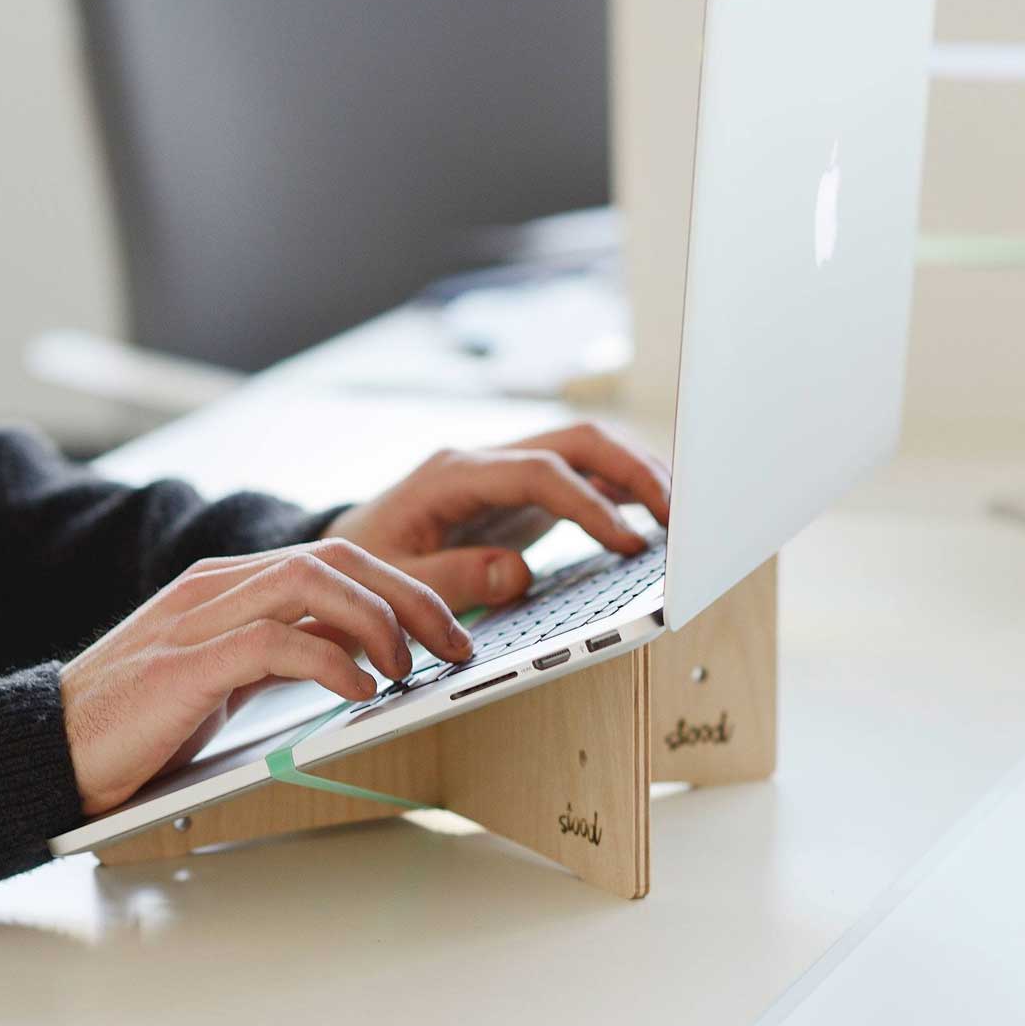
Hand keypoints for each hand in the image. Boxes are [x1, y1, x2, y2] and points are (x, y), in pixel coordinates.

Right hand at [59, 540, 471, 815]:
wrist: (43, 750)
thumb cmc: (135, 723)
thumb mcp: (224, 677)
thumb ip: (281, 654)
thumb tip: (357, 657)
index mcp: (228, 583)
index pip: (337, 558)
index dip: (406, 587)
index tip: (452, 630)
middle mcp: (216, 586)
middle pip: (339, 557)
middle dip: (413, 596)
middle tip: (457, 645)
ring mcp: (197, 619)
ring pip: (312, 580)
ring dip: (379, 621)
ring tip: (410, 667)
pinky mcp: (183, 665)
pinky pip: (275, 642)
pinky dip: (330, 660)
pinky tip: (359, 689)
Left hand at [326, 422, 671, 611]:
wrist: (342, 553)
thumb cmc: (362, 567)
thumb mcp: (393, 582)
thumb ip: (451, 579)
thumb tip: (520, 574)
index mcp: (453, 473)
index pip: (538, 471)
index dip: (588, 504)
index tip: (627, 543)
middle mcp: (485, 462)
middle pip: (574, 443)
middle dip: (631, 470)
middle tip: (678, 515)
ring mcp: (505, 474)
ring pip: (585, 452)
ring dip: (635, 475)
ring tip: (681, 514)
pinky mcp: (518, 495)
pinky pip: (579, 480)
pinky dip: (620, 493)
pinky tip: (654, 517)